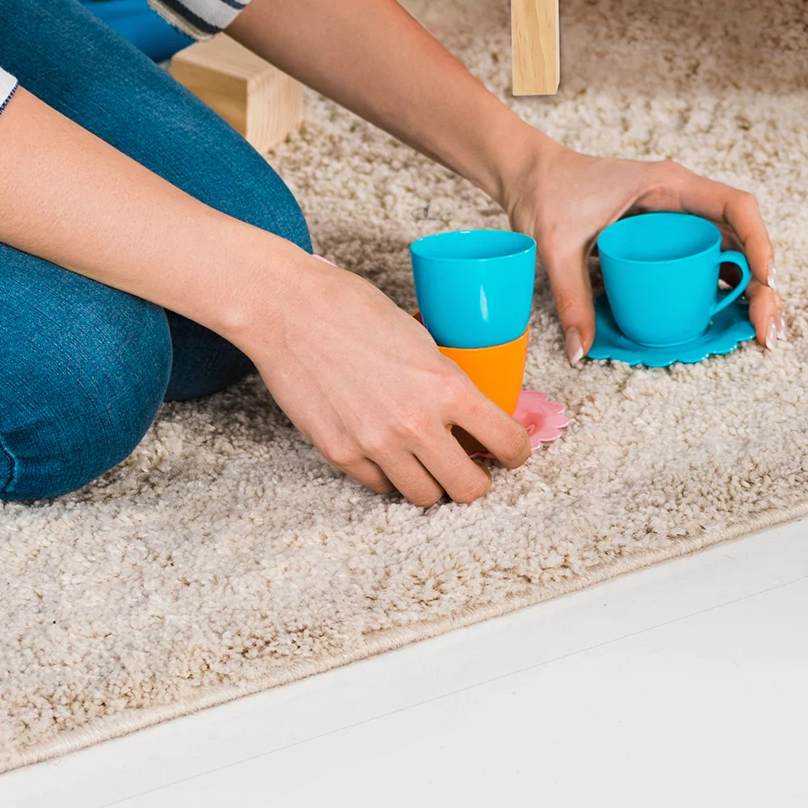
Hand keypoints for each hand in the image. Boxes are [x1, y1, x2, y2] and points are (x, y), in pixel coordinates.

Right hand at [240, 248, 531, 506]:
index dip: (517, 451)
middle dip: (477, 480)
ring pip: (423, 497)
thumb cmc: (356, 309)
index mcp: (447, 388)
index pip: (506, 441)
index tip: (513, 450)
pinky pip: (380, 486)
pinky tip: (391, 454)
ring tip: (431, 462)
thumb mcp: (421, 339)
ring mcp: (375, 445)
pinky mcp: (340, 454)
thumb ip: (445, 380)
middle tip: (473, 466)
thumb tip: (469, 412)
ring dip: (434, 483)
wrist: (291, 311)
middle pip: (468, 488)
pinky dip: (391, 476)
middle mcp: (415, 424)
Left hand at [492, 139, 781, 363]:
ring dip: (750, 291)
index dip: (759, 242)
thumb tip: (581, 350)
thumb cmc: (550, 193)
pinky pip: (706, 265)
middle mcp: (685, 202)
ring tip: (761, 332)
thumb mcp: (558, 245)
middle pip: (742, 239)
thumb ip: (571, 296)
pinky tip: (730, 321)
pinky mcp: (667, 242)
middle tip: (767, 329)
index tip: (765, 280)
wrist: (531, 178)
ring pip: (730, 255)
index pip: (736, 206)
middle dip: (762, 283)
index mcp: (671, 185)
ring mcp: (678, 222)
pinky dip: (724, 291)